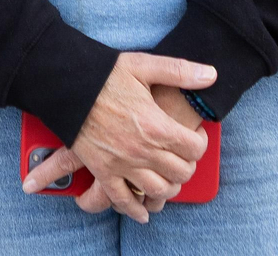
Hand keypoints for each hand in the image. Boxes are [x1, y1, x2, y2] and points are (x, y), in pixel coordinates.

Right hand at [21, 53, 213, 221]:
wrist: (65, 85)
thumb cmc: (103, 74)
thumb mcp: (143, 65)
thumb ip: (179, 71)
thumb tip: (212, 75)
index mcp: (156, 126)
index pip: (194, 149)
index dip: (200, 142)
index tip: (194, 135)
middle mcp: (143, 150)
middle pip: (181, 172)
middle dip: (187, 164)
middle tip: (182, 154)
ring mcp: (122, 164)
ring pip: (159, 190)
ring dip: (169, 187)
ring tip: (168, 176)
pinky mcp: (102, 170)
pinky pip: (123, 199)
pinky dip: (135, 210)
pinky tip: (143, 212)